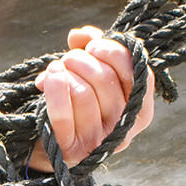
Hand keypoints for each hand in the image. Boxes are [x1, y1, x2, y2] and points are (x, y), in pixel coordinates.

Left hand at [28, 25, 155, 172]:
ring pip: (83, 93)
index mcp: (139, 112)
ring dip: (65, 72)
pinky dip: (54, 91)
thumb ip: (92, 49)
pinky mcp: (73, 151)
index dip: (115, 52)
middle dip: (82, 59)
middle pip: (106, 80)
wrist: (52, 144)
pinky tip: (45, 79)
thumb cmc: (77, 104)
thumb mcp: (90, 74)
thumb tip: (81, 35)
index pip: (139, 75)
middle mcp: (125, 130)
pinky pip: (63, 115)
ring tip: (55, 70)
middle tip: (70, 58)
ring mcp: (99, 143)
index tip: (93, 45)